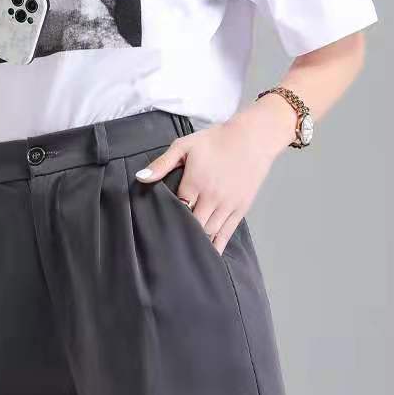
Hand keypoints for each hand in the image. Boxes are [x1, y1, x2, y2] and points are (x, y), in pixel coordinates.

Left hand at [135, 113, 283, 254]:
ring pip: (209, 232)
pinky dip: (218, 245)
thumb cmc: (216, 140)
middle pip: (193, 225)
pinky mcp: (240, 209)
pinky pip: (227, 233)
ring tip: (185, 254)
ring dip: (198, 242)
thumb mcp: (185, 145)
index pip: (177, 210)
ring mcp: (228, 205)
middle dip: (182, 234)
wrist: (253, 137)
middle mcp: (212, 197)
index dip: (169, 220)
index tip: (158, 229)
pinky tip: (210, 256)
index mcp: (195, 183)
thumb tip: (141, 178)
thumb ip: (162, 163)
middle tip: (169, 247)